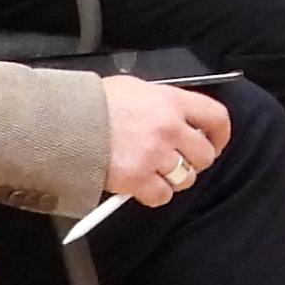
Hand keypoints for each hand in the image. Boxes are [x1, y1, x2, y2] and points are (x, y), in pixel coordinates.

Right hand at [101, 75, 230, 206]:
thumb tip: (177, 117)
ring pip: (185, 178)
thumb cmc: (93, 103)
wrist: (64, 122)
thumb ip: (161, 103)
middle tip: (176, 161)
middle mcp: (169, 128)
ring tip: (154, 171)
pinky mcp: (138, 179)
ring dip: (173, 179)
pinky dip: (153, 194)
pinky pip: (162, 195)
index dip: (220, 135)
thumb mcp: (134, 89)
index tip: (214, 143)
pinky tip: (140, 184)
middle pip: (204, 155)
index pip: (216, 118)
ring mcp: (155, 155)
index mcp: (171, 101)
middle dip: (193, 161)